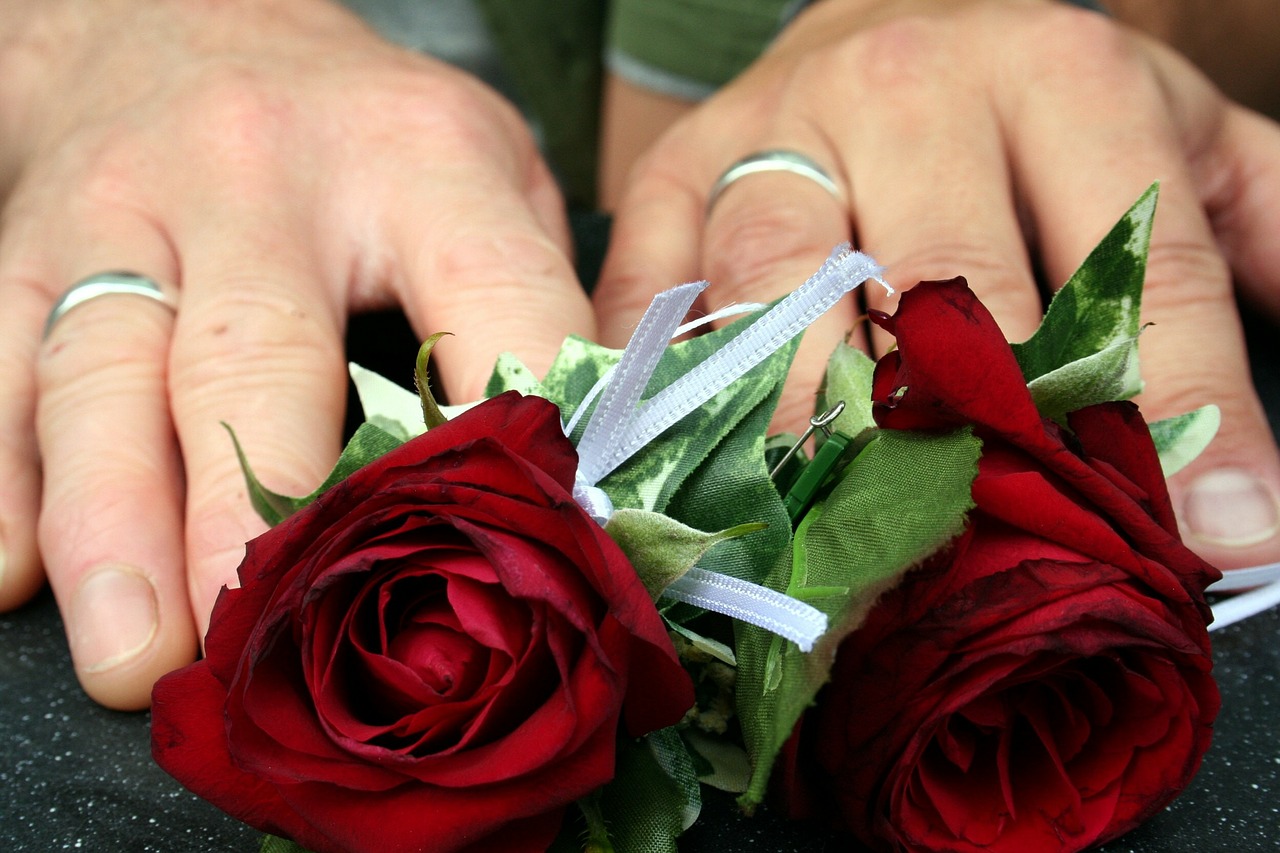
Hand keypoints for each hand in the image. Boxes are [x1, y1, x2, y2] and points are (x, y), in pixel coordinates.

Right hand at [0, 0, 591, 708]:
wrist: (188, 21)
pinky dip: (2, 484)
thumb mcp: (491, 171)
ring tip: (140, 658)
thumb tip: (604, 459)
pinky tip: (10, 579)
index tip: (516, 560)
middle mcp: (263, 181)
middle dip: (259, 519)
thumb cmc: (367, 133)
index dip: (514, 439)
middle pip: (257, 364)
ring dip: (116, 532)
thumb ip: (544, 298)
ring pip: (105, 379)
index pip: (494, 308)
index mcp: (419, 164)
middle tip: (262, 640)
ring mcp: (129, 214)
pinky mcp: (28, 247)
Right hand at [594, 0, 1279, 572]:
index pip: (1132, 269)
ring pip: (779, 287)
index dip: (1183, 413)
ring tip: (840, 536)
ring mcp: (768, 134)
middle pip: (940, 287)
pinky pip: (653, 294)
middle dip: (980, 439)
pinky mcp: (668, 178)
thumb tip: (1277, 445)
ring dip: (809, 424)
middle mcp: (902, 89)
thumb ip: (1255, 229)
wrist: (875, 16)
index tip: (1217, 539)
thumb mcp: (1171, 129)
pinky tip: (700, 470)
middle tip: (1001, 560)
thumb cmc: (1028, 103)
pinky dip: (664, 386)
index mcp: (1055, 75)